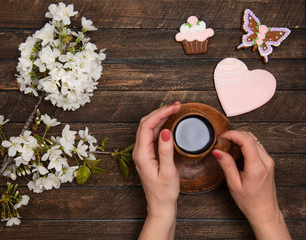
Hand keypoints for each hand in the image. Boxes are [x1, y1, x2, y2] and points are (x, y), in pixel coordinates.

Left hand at [133, 102, 180, 239]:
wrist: (160, 205)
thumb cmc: (164, 192)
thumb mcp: (168, 172)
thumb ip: (165, 151)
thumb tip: (165, 131)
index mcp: (141, 154)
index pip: (147, 126)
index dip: (160, 113)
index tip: (174, 107)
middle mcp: (139, 151)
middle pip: (146, 124)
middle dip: (160, 112)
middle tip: (176, 106)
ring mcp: (142, 152)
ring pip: (148, 128)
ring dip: (160, 117)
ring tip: (174, 110)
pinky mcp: (147, 154)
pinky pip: (151, 135)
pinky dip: (160, 125)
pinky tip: (168, 122)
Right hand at [212, 130, 290, 239]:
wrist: (264, 211)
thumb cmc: (250, 202)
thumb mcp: (234, 184)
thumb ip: (226, 165)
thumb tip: (217, 151)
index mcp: (257, 167)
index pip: (246, 140)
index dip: (232, 134)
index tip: (221, 137)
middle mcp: (266, 161)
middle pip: (250, 137)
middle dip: (234, 136)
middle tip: (222, 143)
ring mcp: (268, 161)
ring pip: (254, 140)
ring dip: (240, 141)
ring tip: (229, 151)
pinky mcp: (268, 162)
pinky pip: (256, 147)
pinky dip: (245, 146)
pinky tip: (237, 155)